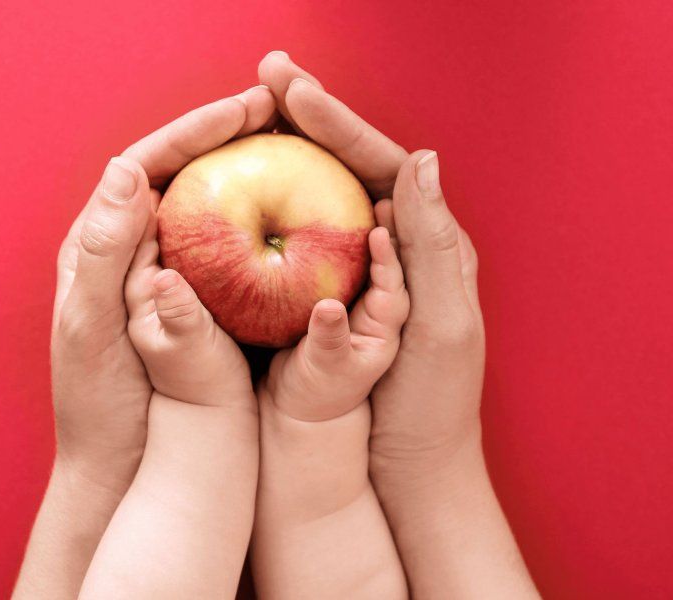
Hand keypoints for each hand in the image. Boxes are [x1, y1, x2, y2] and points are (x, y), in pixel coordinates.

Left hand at [14, 86, 274, 599]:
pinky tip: (286, 208)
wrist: (119, 464)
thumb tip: (125, 169)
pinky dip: (254, 218)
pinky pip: (225, 245)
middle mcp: (131, 248)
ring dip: (245, 169)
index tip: (246, 109)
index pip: (146, 166)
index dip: (195, 131)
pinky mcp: (193, 299)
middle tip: (278, 111)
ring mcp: (165, 272)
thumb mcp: (91, 326)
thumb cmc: (99, 403)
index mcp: (97, 244)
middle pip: (181, 174)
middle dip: (226, 137)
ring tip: (289, 142)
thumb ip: (102, 251)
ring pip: (207, 204)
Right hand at [257, 50, 537, 598]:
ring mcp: (364, 267)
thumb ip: (434, 245)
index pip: (382, 162)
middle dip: (308, 119)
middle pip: (349, 165)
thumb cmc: (431, 405)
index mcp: (433, 243)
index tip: (288, 87)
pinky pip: (303, 236)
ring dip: (289, 150)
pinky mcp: (335, 293)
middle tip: (264, 77)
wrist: (407, 469)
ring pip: (322, 193)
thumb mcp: (443, 326)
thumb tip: (421, 157)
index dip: (335, 121)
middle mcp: (400, 244)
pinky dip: (277, 202)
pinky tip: (248, 184)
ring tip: (250, 114)